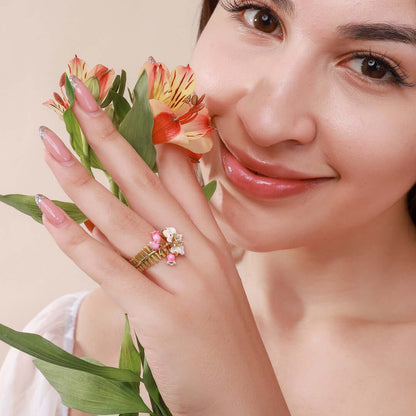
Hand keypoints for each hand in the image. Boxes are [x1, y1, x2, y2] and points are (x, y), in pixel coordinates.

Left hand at [38, 77, 287, 415]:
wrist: (246, 401)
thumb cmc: (225, 343)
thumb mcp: (211, 284)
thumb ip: (185, 246)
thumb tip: (149, 220)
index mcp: (213, 241)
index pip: (182, 174)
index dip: (155, 136)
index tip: (129, 105)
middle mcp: (200, 251)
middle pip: (147, 182)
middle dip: (110, 137)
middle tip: (81, 97)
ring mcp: (183, 281)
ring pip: (123, 218)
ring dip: (82, 178)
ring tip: (51, 143)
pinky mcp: (161, 314)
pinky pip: (113, 267)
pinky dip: (78, 239)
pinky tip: (50, 211)